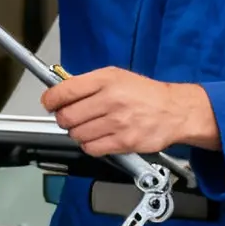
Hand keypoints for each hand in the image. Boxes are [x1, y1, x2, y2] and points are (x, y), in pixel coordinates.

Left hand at [41, 66, 219, 156]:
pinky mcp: (124, 142)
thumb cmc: (145, 94)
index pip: (64, 91)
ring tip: (91, 127)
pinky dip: (90, 146)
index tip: (49, 103)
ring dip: (78, 133)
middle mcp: (111, 99)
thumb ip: (87, 84)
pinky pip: (91, 149)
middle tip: (72, 117)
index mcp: (106, 80)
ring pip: (76, 135)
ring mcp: (118, 122)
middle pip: (66, 117)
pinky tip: (99, 138)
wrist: (174, 111)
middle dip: (64, 119)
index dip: (50, 100)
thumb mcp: (116, 77)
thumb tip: (59, 94)